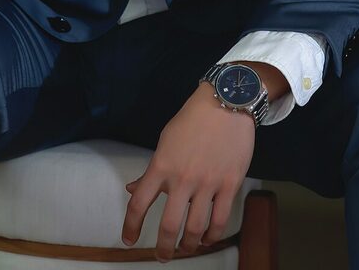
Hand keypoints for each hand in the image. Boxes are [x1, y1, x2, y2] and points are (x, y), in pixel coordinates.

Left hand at [121, 82, 255, 262]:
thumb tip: (134, 188)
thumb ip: (151, 169)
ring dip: (189, 246)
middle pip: (169, 226)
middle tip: (162, 256)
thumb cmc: (192, 119)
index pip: (139, 203)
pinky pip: (220, 220)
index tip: (129, 240)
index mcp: (162, 165)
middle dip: (164, 248)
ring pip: (196, 229)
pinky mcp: (230, 185)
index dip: (131, 226)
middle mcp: (182, 178)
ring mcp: (207, 183)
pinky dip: (213, 236)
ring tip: (186, 249)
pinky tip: (207, 238)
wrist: (225, 103)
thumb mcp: (165, 140)